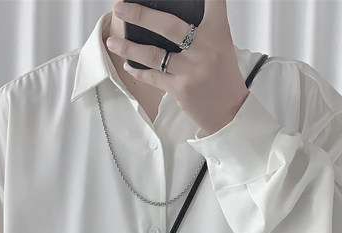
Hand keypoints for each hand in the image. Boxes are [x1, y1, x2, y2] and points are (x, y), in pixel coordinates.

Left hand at [107, 0, 248, 136]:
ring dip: (128, 47)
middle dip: (140, 15)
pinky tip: (128, 65)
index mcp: (217, 32)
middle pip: (167, 26)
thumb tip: (164, 20)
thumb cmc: (222, 76)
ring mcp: (191, 70)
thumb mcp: (220, 46)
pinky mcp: (181, 89)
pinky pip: (153, 77)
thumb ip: (200, 29)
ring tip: (112, 41)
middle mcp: (204, 49)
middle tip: (119, 7)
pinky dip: (138, 70)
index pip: (212, 1)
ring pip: (153, 54)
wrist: (229, 112)